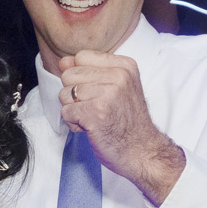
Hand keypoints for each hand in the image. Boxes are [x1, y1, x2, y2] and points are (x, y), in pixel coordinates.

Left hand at [53, 50, 184, 204]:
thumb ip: (89, 71)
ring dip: (74, 111)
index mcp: (124, 66)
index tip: (97, 93)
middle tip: (95, 108)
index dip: (81, 77)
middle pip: (68, 75)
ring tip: (94, 118)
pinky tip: (91, 128)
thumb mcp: (115, 88)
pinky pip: (66, 112)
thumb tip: (63, 62)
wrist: (143, 150)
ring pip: (64, 94)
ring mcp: (108, 93)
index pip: (81, 57)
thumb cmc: (126, 121)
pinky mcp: (96, 112)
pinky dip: (74, 124)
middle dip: (74, 95)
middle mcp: (118, 75)